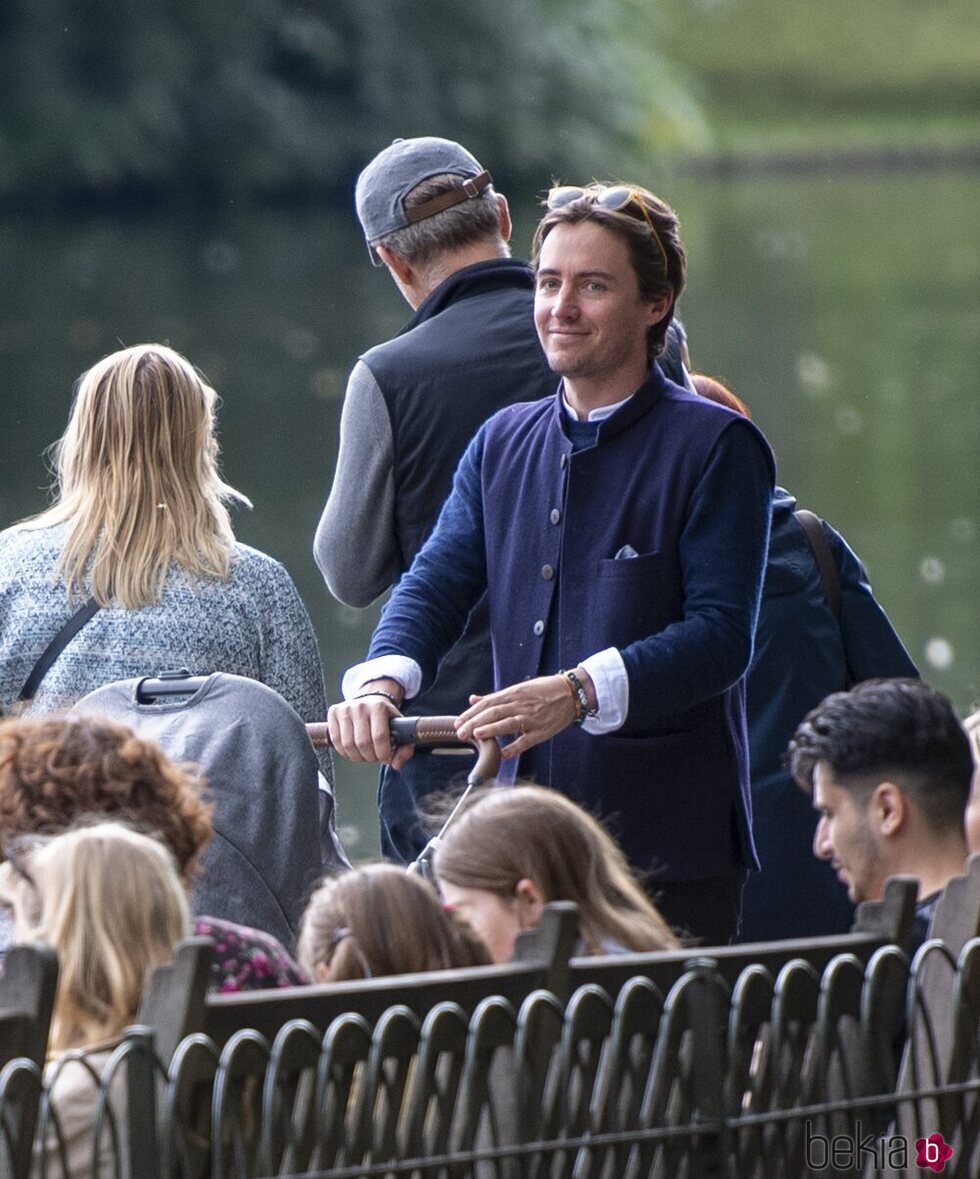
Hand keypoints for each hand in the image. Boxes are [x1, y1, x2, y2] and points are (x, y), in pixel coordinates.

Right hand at [326, 679, 413, 768]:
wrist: (371, 700)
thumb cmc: (386, 717)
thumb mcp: (401, 728)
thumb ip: (405, 748)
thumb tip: (395, 764)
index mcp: (379, 707)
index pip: (379, 737)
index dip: (382, 753)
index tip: (385, 758)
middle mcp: (361, 706)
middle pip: (362, 743)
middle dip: (370, 757)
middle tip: (374, 757)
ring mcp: (345, 708)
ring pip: (347, 744)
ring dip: (357, 757)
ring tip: (364, 755)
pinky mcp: (334, 712)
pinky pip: (336, 740)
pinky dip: (344, 752)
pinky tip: (353, 751)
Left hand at [455, 674, 580, 760]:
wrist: (572, 693)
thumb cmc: (543, 691)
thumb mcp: (519, 689)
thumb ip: (495, 697)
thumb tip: (473, 699)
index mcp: (513, 693)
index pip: (487, 703)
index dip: (471, 713)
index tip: (458, 722)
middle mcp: (521, 705)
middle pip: (494, 712)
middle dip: (475, 722)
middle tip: (460, 732)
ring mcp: (532, 718)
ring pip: (509, 723)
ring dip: (492, 729)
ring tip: (477, 735)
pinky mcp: (542, 731)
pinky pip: (527, 740)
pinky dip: (515, 747)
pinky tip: (503, 754)